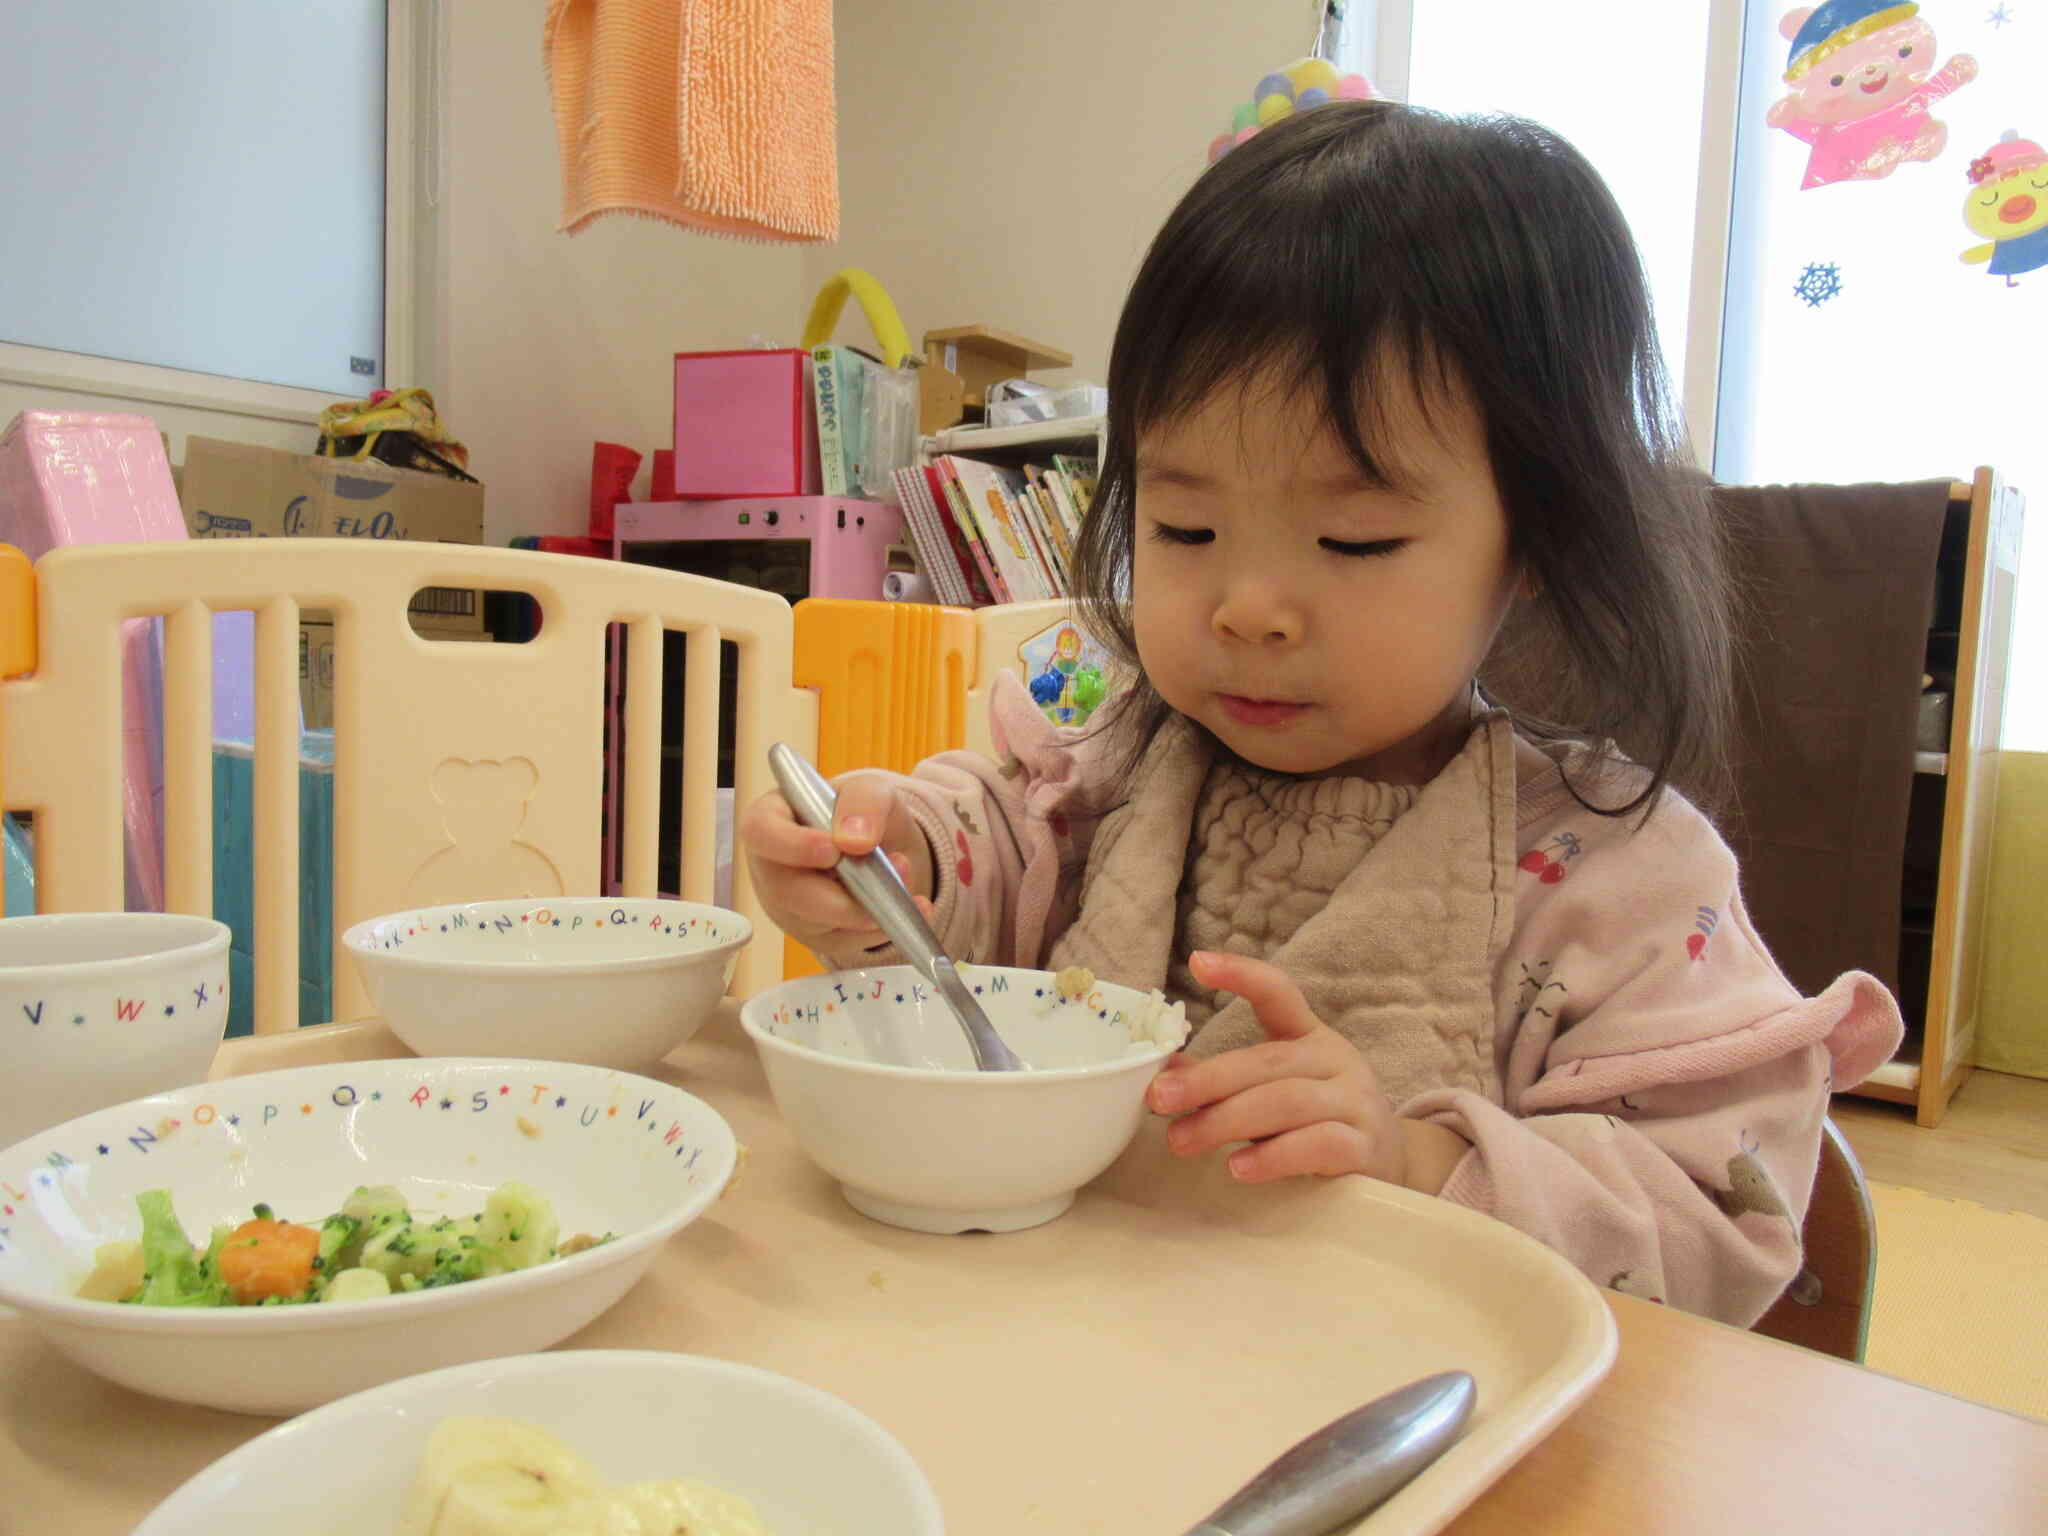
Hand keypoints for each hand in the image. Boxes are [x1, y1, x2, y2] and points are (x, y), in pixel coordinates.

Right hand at [737, 772, 934, 955]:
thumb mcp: (868, 790)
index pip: (760, 832)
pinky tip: (908, 907)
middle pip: (786, 891)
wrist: (878, 843)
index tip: (831, 850)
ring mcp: (790, 907)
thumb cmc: (858, 812)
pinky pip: (845, 942)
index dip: (791, 845)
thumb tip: (855, 840)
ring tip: (905, 878)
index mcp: (771, 820)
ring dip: (868, 908)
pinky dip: (882, 927)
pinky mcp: (816, 935)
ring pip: (818, 924)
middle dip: (840, 892)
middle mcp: (771, 868)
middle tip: (890, 870)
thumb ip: (862, 802)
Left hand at [1144, 951, 1468, 1191]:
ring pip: (1286, 1101)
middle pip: (1267, 1061)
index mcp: (1310, 1038)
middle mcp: (1336, 1061)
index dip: (1241, 974)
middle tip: (1158, 1099)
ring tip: (1182, 1140)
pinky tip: (1239, 1167)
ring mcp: (1355, 1102)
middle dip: (1207, 1080)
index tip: (1199, 963)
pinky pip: (1319, 1145)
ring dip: (1226, 1121)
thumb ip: (1227, 1082)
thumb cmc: (1320, 1121)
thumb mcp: (1275, 1092)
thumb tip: (1166, 1071)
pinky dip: (1274, 1156)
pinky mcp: (1365, 1148)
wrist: (1391, 1165)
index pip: (1278, 993)